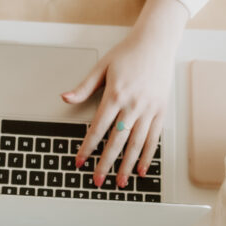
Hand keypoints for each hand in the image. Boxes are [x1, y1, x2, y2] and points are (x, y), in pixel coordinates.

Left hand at [64, 0, 188, 188]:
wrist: (156, 43)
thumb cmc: (127, 53)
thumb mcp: (102, 67)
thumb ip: (84, 87)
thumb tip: (65, 98)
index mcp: (115, 95)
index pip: (98, 128)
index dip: (87, 147)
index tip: (80, 161)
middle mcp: (133, 105)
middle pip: (117, 141)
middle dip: (105, 163)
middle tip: (97, 180)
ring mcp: (149, 109)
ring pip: (136, 144)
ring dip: (127, 165)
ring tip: (120, 182)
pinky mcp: (161, 111)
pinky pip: (154, 138)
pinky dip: (148, 156)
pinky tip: (142, 169)